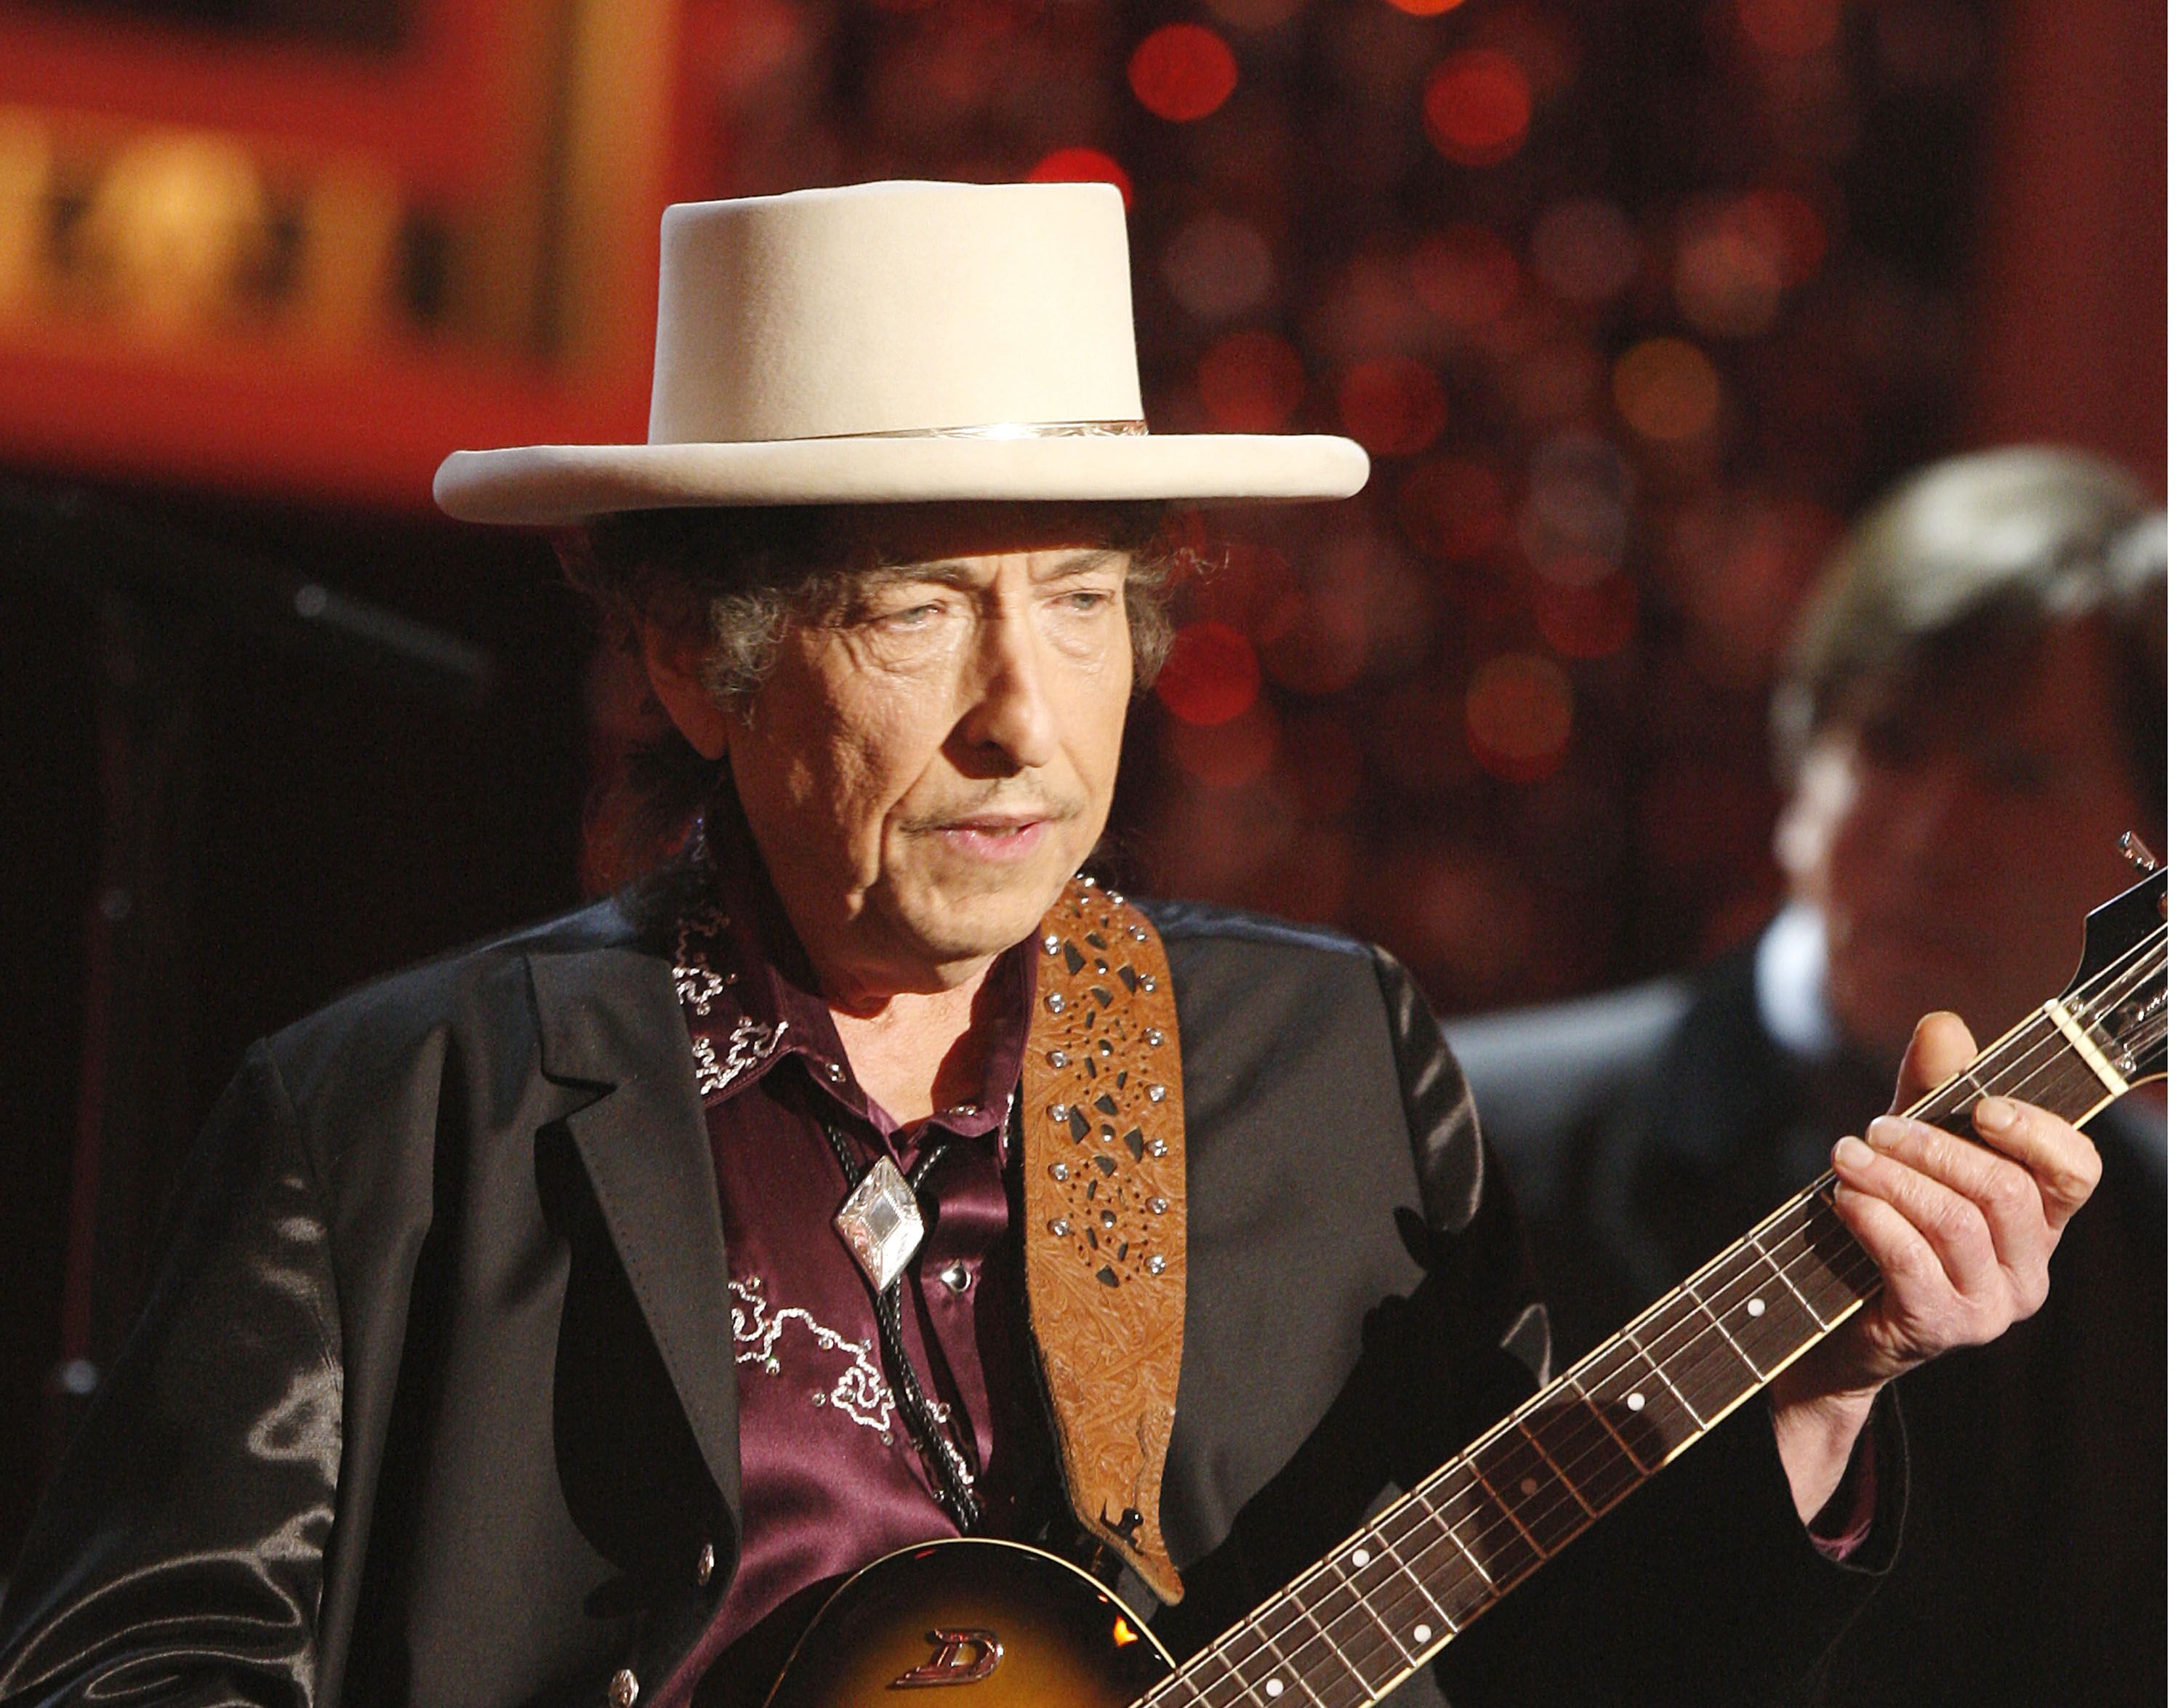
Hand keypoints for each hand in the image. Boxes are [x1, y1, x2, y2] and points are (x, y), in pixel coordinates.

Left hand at [1768, 1011, 2102, 1519]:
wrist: (1830, 1324)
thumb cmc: (1881, 1225)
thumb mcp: (1907, 1153)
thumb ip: (1929, 1092)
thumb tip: (1943, 1024)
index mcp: (2038, 1218)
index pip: (2076, 1169)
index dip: (2037, 1131)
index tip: (1983, 1104)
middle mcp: (2028, 1266)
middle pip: (2003, 1189)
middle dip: (1933, 1147)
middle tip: (1874, 1130)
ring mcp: (1990, 1305)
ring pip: (1956, 1222)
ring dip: (1893, 1177)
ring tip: (1845, 1156)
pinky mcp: (1940, 1326)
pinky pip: (1913, 1261)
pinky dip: (1873, 1219)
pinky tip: (1843, 1200)